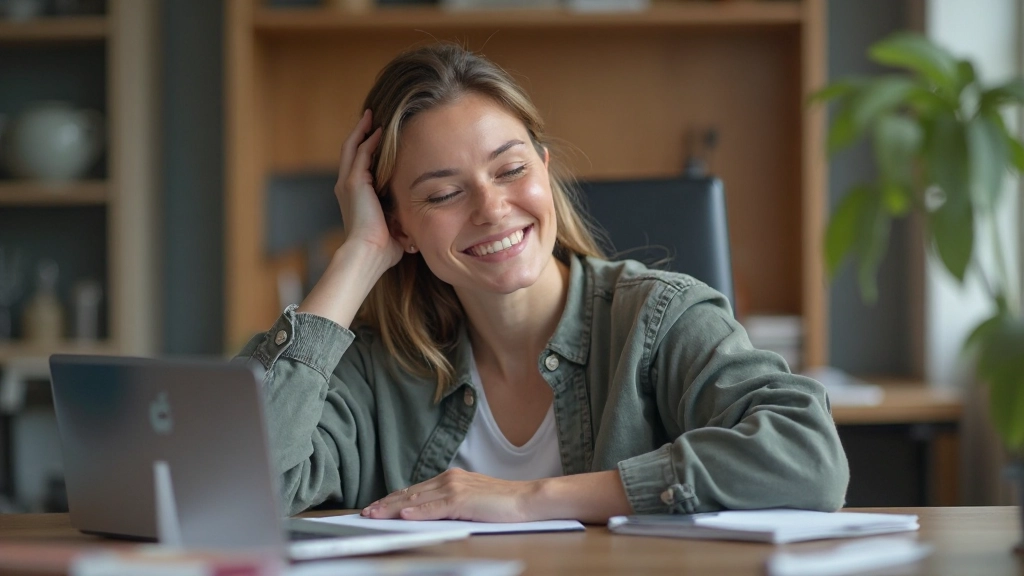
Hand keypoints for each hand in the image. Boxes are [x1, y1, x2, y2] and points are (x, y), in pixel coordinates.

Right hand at [335, 109, 403, 269]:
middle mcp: (347, 187)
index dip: (367, 151)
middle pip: (351, 151)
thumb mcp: (394, 231)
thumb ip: (401, 224)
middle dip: (360, 134)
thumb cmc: (382, 250)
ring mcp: (348, 183)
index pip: (359, 166)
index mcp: (355, 198)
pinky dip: (370, 140)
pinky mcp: (354, 182)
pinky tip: (380, 131)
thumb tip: (417, 233)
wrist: (368, 254)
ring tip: (371, 116)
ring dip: (362, 130)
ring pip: (352, 148)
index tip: (378, 139)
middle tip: (370, 117)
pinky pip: (361, 153)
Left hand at [360, 468, 539, 522]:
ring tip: (375, 513)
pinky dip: (418, 510)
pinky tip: (404, 514)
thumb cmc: (504, 504)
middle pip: (411, 492)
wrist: (529, 500)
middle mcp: (450, 479)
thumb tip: (424, 514)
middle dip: (386, 503)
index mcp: (452, 478)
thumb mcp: (471, 502)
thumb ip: (449, 504)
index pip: (416, 490)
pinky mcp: (464, 500)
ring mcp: (456, 488)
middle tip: (366, 511)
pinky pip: (436, 507)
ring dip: (393, 507)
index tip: (377, 505)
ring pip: (417, 499)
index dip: (394, 498)